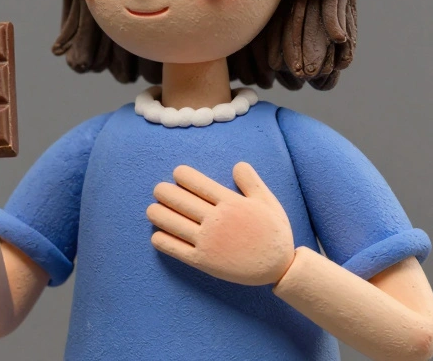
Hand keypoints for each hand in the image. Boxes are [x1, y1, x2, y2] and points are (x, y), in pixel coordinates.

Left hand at [147, 162, 294, 285]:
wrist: (280, 268)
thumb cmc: (274, 233)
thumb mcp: (268, 203)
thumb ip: (252, 183)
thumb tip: (237, 165)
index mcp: (231, 203)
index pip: (198, 183)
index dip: (183, 175)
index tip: (177, 174)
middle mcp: (216, 220)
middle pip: (180, 201)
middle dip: (164, 192)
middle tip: (158, 190)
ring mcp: (209, 242)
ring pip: (173, 223)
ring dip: (158, 214)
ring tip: (152, 210)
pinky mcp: (204, 262)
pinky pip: (177, 249)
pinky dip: (163, 241)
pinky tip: (156, 235)